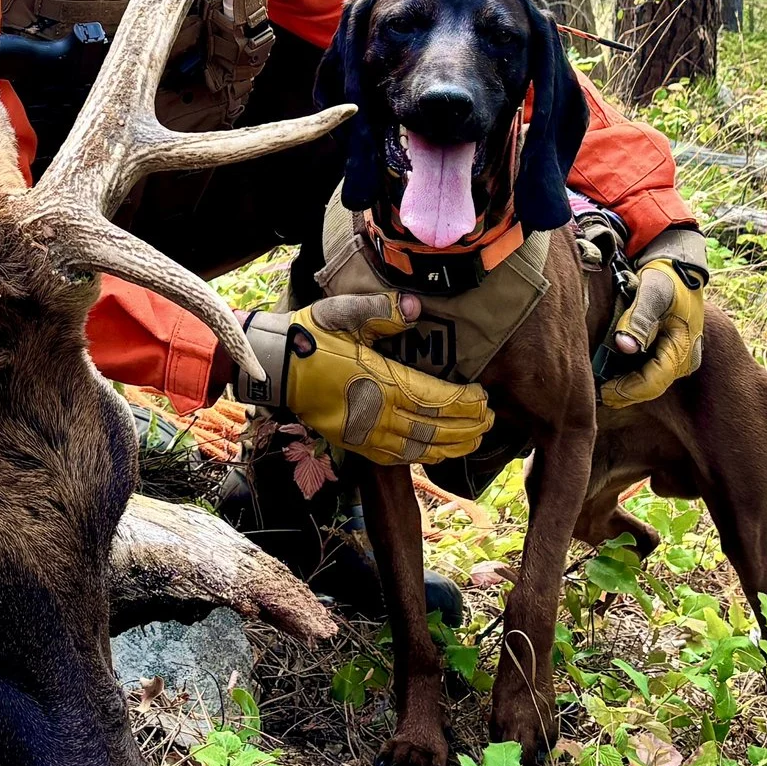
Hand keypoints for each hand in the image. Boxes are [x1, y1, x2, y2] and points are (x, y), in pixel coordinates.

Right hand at [243, 293, 493, 467]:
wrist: (276, 367)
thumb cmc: (311, 337)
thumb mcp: (343, 313)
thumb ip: (380, 311)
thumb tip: (414, 307)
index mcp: (380, 381)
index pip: (435, 399)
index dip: (464, 402)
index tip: (484, 397)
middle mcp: (378, 413)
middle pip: (435, 428)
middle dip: (467, 426)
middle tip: (490, 419)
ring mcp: (366, 433)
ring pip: (420, 448)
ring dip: (452, 445)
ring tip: (475, 439)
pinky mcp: (355, 443)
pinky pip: (397, 458)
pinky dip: (423, 457)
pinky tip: (438, 453)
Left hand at [598, 258, 705, 408]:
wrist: (677, 271)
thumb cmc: (666, 280)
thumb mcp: (653, 294)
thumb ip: (639, 319)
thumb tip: (626, 346)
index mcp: (683, 349)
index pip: (655, 380)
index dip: (628, 390)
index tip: (604, 392)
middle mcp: (682, 360)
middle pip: (650, 386)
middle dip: (623, 392)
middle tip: (595, 394)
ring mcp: (674, 358)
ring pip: (647, 382)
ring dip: (623, 386)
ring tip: (598, 388)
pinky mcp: (665, 354)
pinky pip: (645, 372)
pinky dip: (626, 376)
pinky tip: (607, 376)